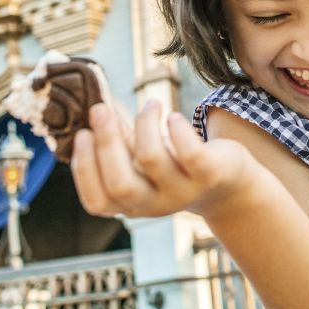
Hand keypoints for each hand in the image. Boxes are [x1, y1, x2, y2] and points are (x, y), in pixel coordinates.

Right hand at [70, 101, 254, 218]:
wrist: (226, 182)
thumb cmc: (175, 164)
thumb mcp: (142, 159)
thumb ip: (117, 142)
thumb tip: (92, 107)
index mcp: (132, 204)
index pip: (98, 201)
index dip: (85, 169)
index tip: (81, 133)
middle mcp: (155, 204)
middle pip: (121, 184)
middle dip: (106, 142)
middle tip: (99, 109)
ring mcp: (183, 192)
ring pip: (152, 160)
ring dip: (144, 124)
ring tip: (151, 104)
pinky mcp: (208, 175)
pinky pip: (189, 153)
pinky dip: (177, 130)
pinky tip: (173, 117)